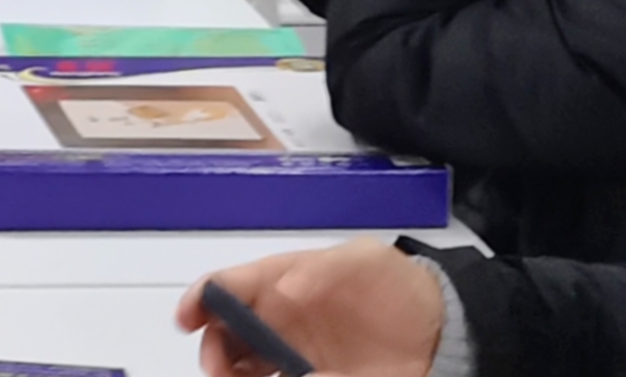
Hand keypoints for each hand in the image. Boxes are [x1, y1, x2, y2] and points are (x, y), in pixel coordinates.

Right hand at [179, 241, 443, 376]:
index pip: (226, 288)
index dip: (200, 300)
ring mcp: (294, 360)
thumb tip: (284, 287)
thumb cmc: (392, 284)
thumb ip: (324, 268)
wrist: (437, 328)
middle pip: (225, 337)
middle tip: (219, 366)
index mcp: (278, 283)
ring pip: (244, 370)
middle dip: (214, 351)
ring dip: (233, 374)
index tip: (188, 318)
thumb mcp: (363, 259)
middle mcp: (277, 324)